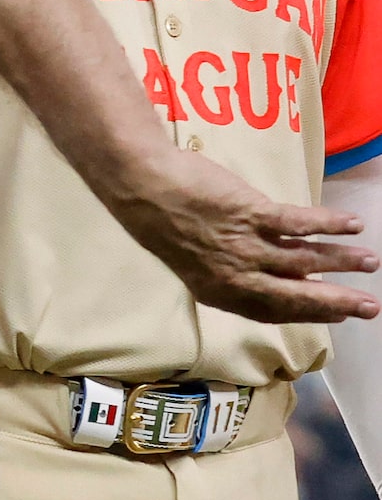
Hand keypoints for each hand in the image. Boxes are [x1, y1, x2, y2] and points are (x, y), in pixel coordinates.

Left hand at [112, 147, 377, 323]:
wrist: (141, 184)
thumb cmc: (164, 219)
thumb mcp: (195, 258)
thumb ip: (234, 272)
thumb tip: (278, 275)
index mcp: (219, 291)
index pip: (273, 311)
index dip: (309, 313)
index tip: (338, 315)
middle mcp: (234, 276)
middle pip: (295, 295)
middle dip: (337, 302)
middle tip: (371, 308)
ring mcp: (243, 246)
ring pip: (304, 260)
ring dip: (341, 261)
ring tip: (370, 262)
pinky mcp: (250, 214)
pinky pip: (299, 224)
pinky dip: (328, 225)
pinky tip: (352, 225)